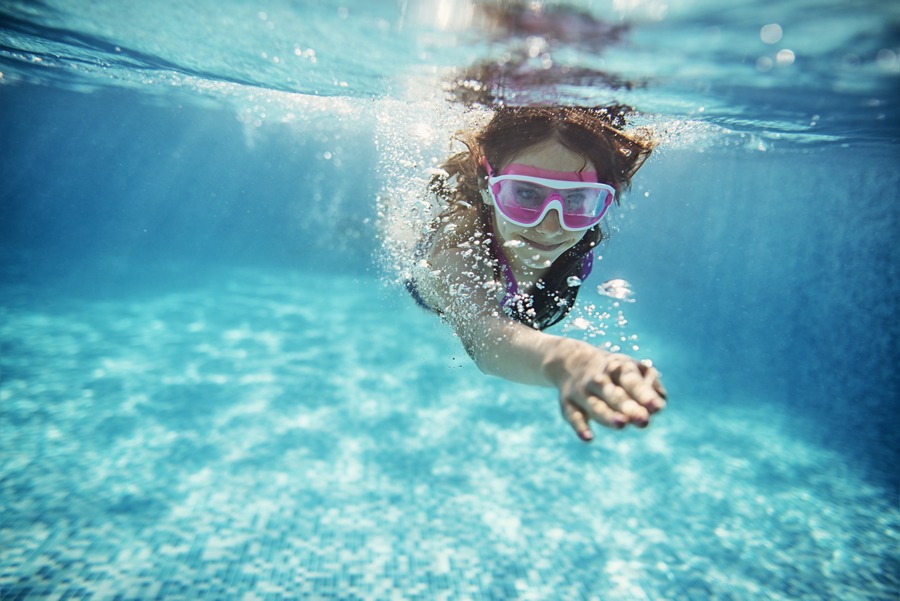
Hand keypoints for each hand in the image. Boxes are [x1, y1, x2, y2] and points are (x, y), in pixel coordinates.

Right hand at [550, 342, 666, 441]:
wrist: (570, 361)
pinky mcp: (568, 405)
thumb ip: (650, 384)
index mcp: (618, 368)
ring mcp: (582, 392)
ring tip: (621, 424)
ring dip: (607, 416)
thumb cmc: (613, 371)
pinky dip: (579, 427)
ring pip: (596, 406)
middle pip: (615, 395)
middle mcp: (599, 379)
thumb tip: (659, 404)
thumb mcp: (633, 367)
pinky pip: (573, 416)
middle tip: (643, 421)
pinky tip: (588, 437)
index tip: (657, 407)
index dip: (645, 394)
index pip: (632, 382)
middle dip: (629, 407)